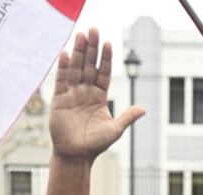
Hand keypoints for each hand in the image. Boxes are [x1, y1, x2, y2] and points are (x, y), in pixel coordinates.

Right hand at [50, 29, 143, 162]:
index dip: (106, 59)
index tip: (108, 44)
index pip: (103, 73)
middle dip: (91, 48)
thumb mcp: (115, 129)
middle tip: (93, 30)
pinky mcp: (59, 99)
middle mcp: (85, 92)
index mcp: (99, 96)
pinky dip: (63, 67)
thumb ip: (127, 117)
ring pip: (76, 69)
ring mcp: (72, 94)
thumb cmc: (95, 144)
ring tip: (80, 35)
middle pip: (89, 66)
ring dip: (78, 52)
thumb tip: (143, 109)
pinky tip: (65, 54)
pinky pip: (61, 80)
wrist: (76, 155)